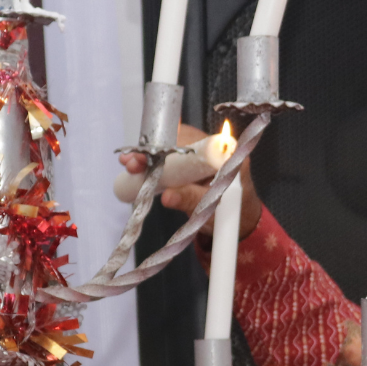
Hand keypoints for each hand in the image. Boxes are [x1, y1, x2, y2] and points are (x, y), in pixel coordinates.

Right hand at [118, 123, 262, 238]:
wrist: (238, 223)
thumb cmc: (232, 216)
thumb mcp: (212, 210)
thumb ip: (191, 200)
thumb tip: (167, 196)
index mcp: (228, 157)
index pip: (197, 143)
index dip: (171, 146)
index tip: (151, 153)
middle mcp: (215, 150)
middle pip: (180, 143)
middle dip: (153, 151)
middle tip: (132, 161)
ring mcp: (203, 156)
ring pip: (172, 149)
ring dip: (149, 156)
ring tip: (128, 164)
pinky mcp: (192, 164)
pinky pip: (171, 158)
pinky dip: (152, 162)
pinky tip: (135, 166)